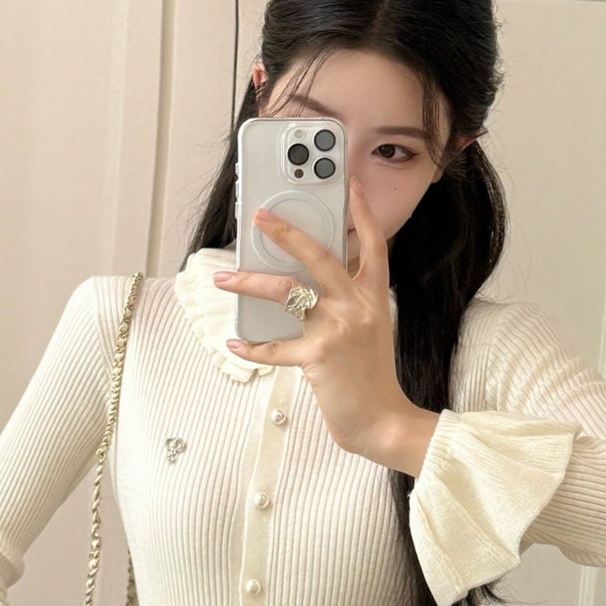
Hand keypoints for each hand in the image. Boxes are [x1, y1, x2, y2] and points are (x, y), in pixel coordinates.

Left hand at [211, 178, 417, 459]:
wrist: (381, 420)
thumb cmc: (371, 378)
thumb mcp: (369, 331)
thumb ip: (346, 305)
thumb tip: (303, 287)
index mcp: (373, 297)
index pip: (373, 244)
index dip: (362, 212)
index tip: (351, 184)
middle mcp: (357, 306)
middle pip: (319, 255)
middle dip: (286, 232)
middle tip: (259, 217)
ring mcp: (338, 329)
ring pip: (286, 291)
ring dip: (249, 282)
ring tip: (224, 279)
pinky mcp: (317, 356)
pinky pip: (274, 346)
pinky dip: (251, 346)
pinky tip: (236, 341)